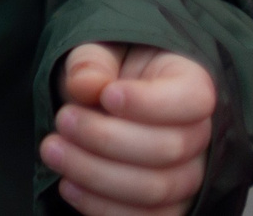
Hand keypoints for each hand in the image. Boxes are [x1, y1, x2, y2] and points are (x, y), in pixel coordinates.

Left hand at [40, 43, 214, 215]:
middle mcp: (199, 136)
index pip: (192, 100)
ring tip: (53, 150)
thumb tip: (86, 84)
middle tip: (62, 120)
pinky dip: (103, 208)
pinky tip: (68, 185)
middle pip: (168, 149)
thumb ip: (92, 63)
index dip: (150, 103)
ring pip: (155, 190)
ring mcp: (188, 177)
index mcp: (191, 86)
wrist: (106, 102)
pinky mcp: (167, 207)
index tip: (107, 96)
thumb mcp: (97, 52)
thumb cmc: (107, 73)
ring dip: (96, 174)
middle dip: (106, 138)